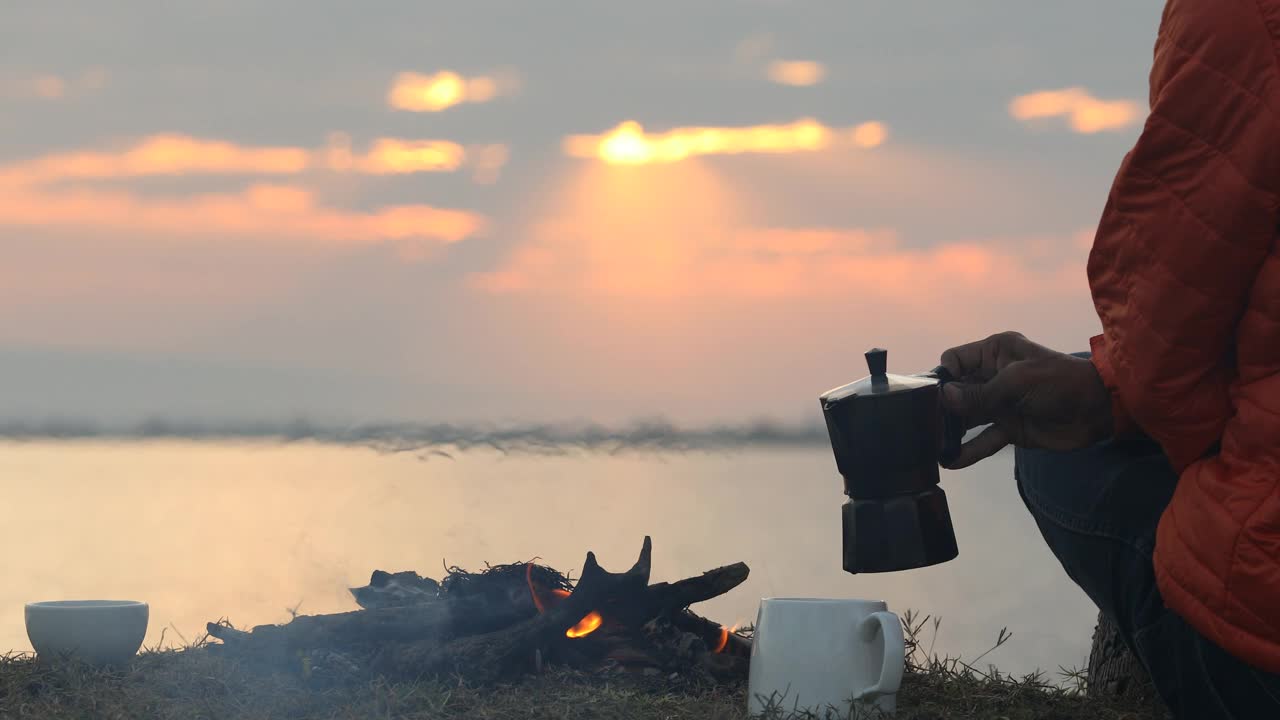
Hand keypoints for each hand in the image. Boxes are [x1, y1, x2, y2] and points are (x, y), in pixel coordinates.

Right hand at [938, 331, 1113, 468]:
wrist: (1098, 409)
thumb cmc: (1059, 382)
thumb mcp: (1018, 381)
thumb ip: (980, 393)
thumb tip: (945, 398)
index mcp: (995, 353)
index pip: (956, 360)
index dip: (944, 376)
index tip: (934, 396)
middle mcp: (992, 376)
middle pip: (957, 391)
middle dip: (941, 407)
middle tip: (925, 426)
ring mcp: (1000, 404)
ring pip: (967, 418)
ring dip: (951, 431)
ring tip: (931, 445)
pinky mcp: (1010, 429)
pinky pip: (984, 439)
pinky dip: (969, 450)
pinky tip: (951, 461)